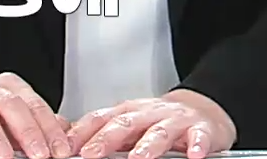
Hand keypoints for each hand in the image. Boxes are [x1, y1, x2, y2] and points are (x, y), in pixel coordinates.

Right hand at [0, 73, 73, 158]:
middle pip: (10, 104)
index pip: (34, 104)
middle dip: (28, 131)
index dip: (49, 128)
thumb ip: (41, 128)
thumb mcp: (17, 127)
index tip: (59, 150)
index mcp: (9, 88)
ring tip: (4, 155)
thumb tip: (69, 137)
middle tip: (38, 154)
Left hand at [69, 90, 236, 158]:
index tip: (65, 148)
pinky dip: (196, 144)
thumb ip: (100, 131)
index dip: (82, 132)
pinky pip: (198, 136)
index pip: (100, 119)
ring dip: (149, 145)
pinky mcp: (200, 130)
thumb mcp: (128, 124)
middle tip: (92, 154)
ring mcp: (175, 121)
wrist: (202, 112)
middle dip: (107, 138)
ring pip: (160, 131)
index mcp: (128, 113)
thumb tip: (64, 138)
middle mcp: (149, 114)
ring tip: (139, 158)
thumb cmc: (159, 122)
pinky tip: (194, 155)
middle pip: (125, 123)